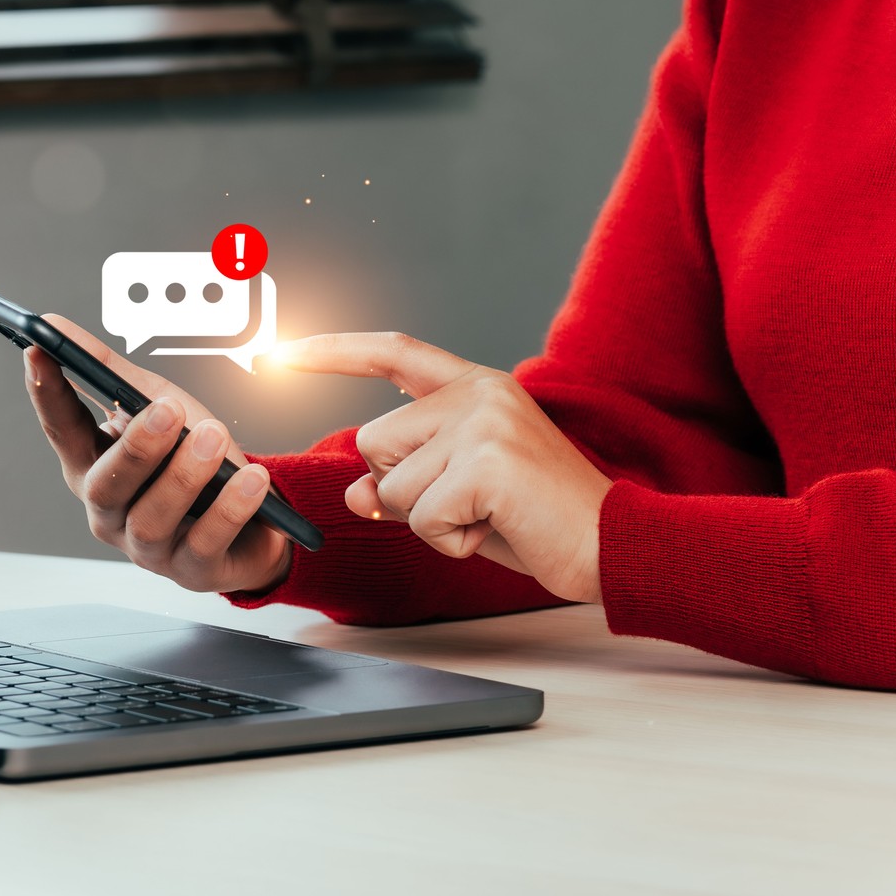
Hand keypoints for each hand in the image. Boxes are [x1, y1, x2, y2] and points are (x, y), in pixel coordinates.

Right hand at [23, 315, 292, 593]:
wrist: (252, 519)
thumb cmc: (194, 460)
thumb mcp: (156, 407)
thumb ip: (109, 372)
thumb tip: (57, 326)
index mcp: (92, 469)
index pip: (60, 430)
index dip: (46, 393)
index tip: (39, 351)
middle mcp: (110, 513)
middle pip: (104, 485)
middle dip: (134, 447)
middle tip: (166, 409)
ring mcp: (149, 547)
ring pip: (151, 518)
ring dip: (183, 476)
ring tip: (211, 437)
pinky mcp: (193, 570)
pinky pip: (205, 543)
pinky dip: (229, 509)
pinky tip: (250, 480)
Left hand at [270, 333, 611, 602]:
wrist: (613, 544)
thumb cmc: (537, 518)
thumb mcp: (458, 494)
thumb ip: (405, 481)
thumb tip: (356, 490)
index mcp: (475, 386)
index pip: (392, 353)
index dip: (334, 351)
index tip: (282, 351)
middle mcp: (478, 392)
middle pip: (374, 442)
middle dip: (402, 488)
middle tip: (468, 501)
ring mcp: (484, 423)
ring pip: (392, 484)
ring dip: (427, 520)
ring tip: (486, 515)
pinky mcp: (489, 462)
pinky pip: (422, 516)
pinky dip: (449, 539)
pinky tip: (494, 529)